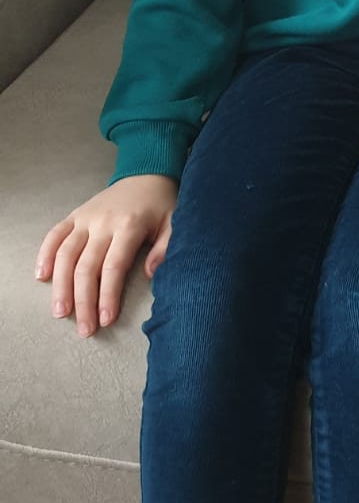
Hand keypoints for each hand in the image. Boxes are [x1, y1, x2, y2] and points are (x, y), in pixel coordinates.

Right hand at [34, 175, 178, 337]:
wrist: (146, 173)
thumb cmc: (161, 204)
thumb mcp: (174, 223)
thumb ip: (164, 248)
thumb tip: (151, 274)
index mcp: (128, 226)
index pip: (113, 267)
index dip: (107, 295)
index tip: (105, 320)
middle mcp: (102, 222)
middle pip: (86, 267)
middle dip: (83, 301)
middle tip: (84, 329)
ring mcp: (85, 218)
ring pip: (66, 254)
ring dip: (61, 285)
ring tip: (60, 312)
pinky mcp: (75, 215)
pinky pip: (55, 234)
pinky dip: (45, 254)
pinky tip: (41, 276)